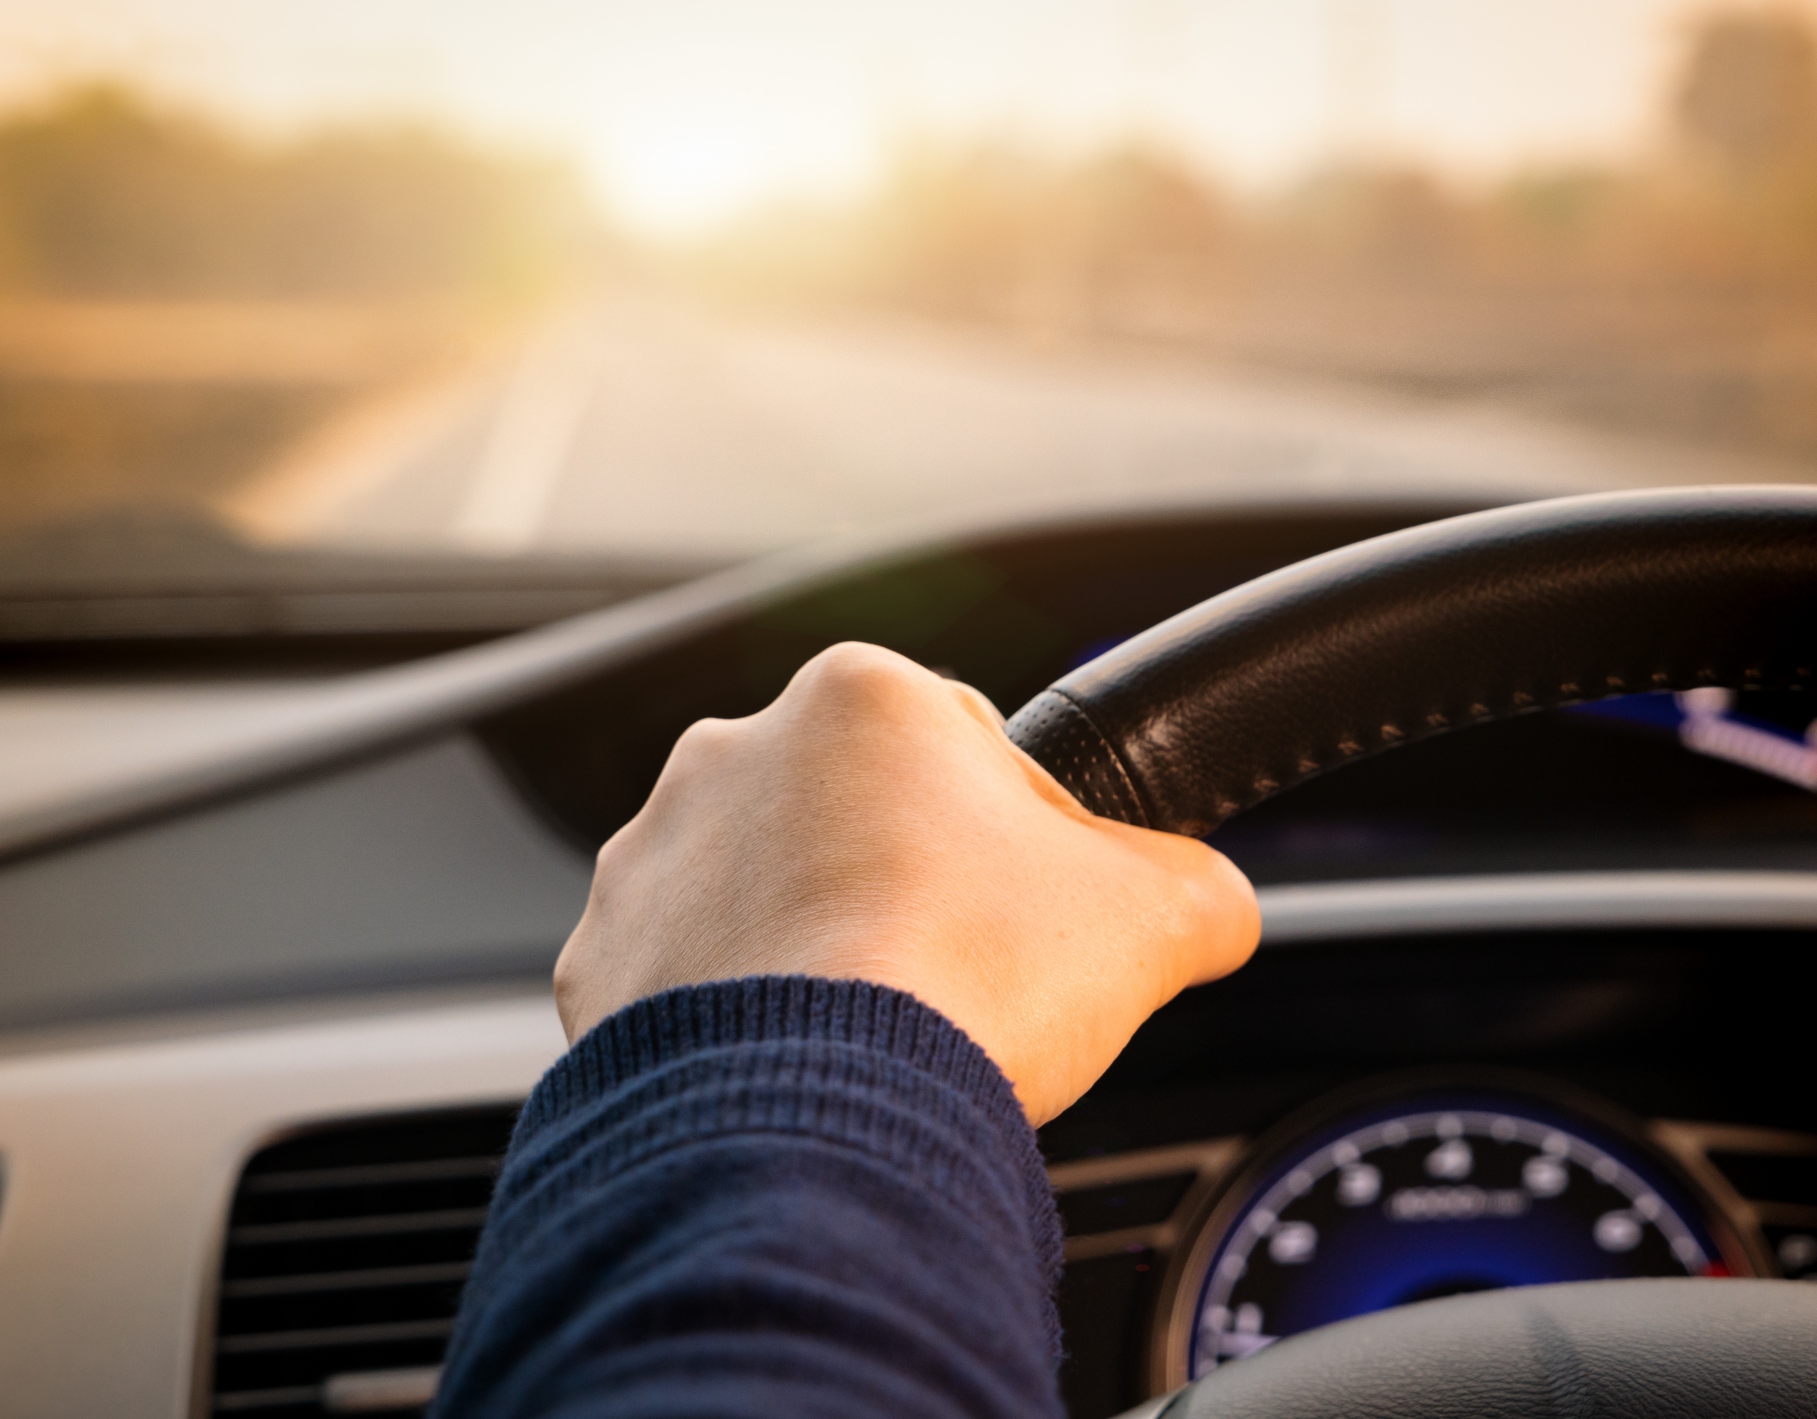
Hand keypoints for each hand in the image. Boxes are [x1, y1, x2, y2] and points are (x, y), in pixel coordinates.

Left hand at [552, 641, 1260, 1123]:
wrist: (815, 1117)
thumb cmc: (968, 982)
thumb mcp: (1153, 915)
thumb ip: (1198, 886)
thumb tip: (1214, 908)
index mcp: (864, 698)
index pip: (968, 745)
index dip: (1021, 835)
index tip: (1033, 909)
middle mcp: (734, 753)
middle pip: (855, 816)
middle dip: (905, 885)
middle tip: (960, 978)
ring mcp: (653, 859)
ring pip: (764, 895)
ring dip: (814, 946)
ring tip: (876, 1033)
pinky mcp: (603, 963)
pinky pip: (687, 983)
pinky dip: (734, 1022)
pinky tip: (796, 1068)